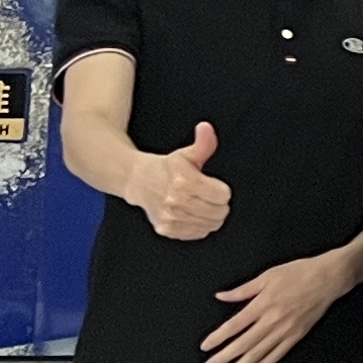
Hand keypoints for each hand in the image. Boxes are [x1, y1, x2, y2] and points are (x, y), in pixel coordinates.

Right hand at [135, 123, 230, 241]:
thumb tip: (206, 128)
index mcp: (184, 181)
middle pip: (219, 212)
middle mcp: (176, 201)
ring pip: (210, 224)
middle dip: (219, 204)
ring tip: (202, 205)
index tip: (213, 186)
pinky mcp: (167, 229)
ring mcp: (170, 218)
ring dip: (211, 216)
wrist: (138, 181)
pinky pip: (197, 234)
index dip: (222, 190)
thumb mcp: (186, 154)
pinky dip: (199, 226)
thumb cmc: (166, 168)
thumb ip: (203, 144)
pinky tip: (192, 214)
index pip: (223, 196)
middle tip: (208, 196)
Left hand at [201, 251, 352, 362]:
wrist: (329, 278)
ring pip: (258, 353)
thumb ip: (243, 290)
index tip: (205, 347)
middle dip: (224, 357)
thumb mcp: (267, 276)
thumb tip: (221, 296)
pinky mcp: (297, 336)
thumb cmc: (299, 273)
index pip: (234, 326)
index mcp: (262, 304)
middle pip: (243, 344)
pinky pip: (277, 354)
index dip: (218, 338)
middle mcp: (272, 321)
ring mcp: (285, 331)